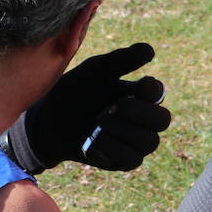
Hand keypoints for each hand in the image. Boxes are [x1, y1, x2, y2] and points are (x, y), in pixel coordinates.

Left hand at [10, 43, 170, 172]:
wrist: (48, 121)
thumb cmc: (75, 92)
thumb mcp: (95, 71)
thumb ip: (121, 60)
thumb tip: (149, 50)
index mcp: (139, 96)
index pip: (158, 94)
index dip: (153, 91)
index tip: (141, 85)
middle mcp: (142, 120)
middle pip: (162, 120)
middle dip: (142, 113)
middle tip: (119, 105)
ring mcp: (134, 143)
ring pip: (148, 142)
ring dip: (124, 129)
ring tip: (100, 120)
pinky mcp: (122, 162)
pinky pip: (132, 159)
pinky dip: (115, 147)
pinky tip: (97, 137)